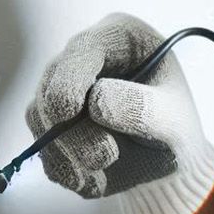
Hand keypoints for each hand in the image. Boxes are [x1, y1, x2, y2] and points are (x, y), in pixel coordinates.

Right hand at [27, 12, 213, 213]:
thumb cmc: (174, 129)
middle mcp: (81, 58)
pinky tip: (96, 176)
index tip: (68, 112)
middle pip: (51, 86)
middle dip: (72, 130)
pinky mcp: (49, 125)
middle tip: (106, 156)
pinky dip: (67, 169)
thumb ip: (142, 108)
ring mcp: (59, 91)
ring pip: (38, 119)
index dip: (70, 80)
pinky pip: (42, 149)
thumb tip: (95, 103)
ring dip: (70, 153)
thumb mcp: (174, 119)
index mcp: (117, 38)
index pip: (82, 49)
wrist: (164, 161)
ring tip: (109, 164)